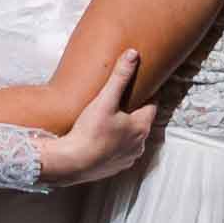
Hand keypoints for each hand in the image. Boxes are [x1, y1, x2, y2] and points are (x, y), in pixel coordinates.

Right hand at [41, 50, 156, 186]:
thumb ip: (120, 77)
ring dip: (126, 130)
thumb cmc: (90, 132)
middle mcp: (139, 144)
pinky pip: (120, 152)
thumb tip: (132, 54)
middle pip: (142, 122)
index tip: (142, 86)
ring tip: (114, 120)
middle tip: (126, 100)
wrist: (72, 163)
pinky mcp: (115, 168)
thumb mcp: (105, 100)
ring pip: (132, 139)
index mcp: (141, 127)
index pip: (152, 105)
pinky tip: (104, 139)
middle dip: (136, 112)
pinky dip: (115, 145)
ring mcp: (128, 158)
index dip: (147, 94)